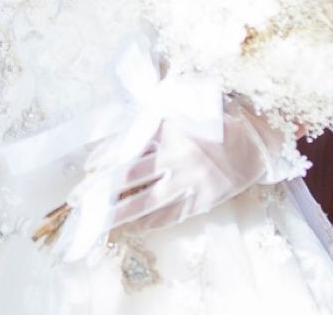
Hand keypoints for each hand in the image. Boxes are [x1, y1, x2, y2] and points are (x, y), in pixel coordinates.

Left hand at [71, 98, 289, 243]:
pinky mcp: (202, 202)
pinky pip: (171, 215)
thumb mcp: (179, 105)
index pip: (128, 145)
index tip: (86, 168)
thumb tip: (119, 126)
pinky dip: (151, 222)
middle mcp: (177, 157)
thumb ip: (151, 114)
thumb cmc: (210, 117)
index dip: (105, 156)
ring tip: (98, 222)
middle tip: (78, 199)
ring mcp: (190, 183)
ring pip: (148, 202)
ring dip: (121, 213)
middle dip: (102, 189)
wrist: (254, 142)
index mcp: (169, 129)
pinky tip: (132, 227)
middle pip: (131, 176)